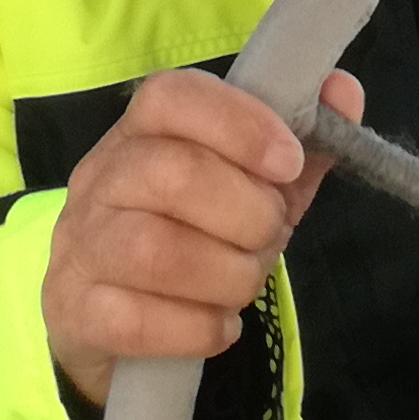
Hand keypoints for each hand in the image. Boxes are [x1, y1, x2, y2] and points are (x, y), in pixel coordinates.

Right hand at [42, 67, 343, 413]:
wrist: (109, 319)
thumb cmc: (192, 238)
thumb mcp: (249, 188)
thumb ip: (298, 144)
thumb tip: (343, 90)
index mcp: (140, 134)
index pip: (170, 96)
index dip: (237, 123)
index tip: (288, 163)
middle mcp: (99, 180)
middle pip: (172, 173)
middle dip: (247, 213)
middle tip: (269, 237)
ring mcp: (81, 246)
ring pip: (155, 251)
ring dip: (227, 275)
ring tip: (243, 284)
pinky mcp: (76, 312)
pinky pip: (135, 321)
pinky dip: (196, 329)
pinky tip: (218, 327)